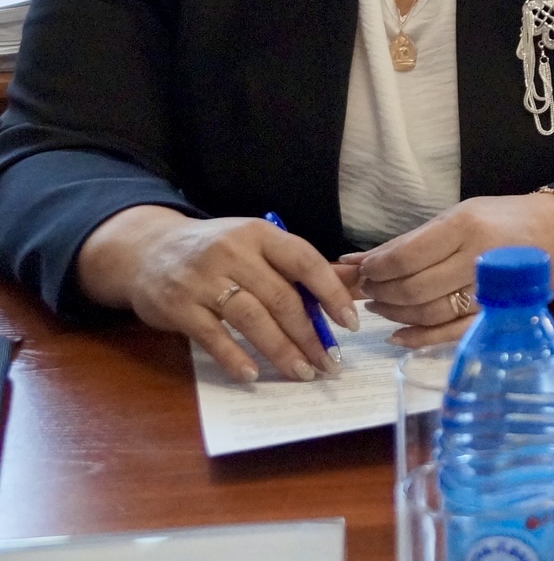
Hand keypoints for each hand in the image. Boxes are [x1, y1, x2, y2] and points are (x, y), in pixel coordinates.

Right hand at [73, 205, 358, 382]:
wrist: (147, 250)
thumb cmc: (215, 251)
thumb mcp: (255, 245)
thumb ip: (296, 266)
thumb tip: (351, 287)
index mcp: (260, 233)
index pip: (305, 262)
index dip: (331, 293)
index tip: (350, 323)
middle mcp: (233, 252)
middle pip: (281, 297)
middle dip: (309, 334)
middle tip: (328, 362)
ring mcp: (202, 279)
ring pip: (252, 318)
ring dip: (280, 350)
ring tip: (302, 372)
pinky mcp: (177, 305)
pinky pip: (212, 335)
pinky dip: (234, 356)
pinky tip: (252, 374)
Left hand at [344, 192, 553, 347]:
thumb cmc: (501, 219)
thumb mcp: (456, 216)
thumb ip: (406, 242)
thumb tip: (350, 264)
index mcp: (466, 226)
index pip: (406, 256)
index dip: (377, 269)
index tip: (364, 271)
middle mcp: (478, 259)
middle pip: (413, 288)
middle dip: (381, 293)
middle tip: (369, 290)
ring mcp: (489, 292)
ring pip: (427, 313)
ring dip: (394, 314)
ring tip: (381, 306)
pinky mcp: (496, 315)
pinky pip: (451, 334)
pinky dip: (419, 340)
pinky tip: (399, 336)